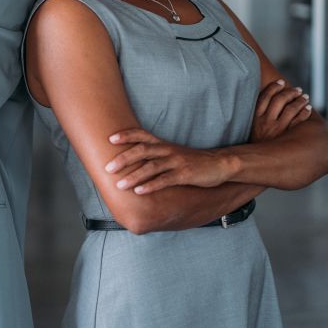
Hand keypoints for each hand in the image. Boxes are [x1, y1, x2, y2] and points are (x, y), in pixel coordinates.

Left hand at [105, 128, 232, 193]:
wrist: (220, 164)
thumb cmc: (192, 161)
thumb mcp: (173, 154)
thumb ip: (155, 155)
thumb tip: (133, 162)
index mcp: (163, 145)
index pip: (142, 135)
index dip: (126, 135)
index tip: (110, 138)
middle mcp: (168, 151)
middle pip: (142, 150)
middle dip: (124, 158)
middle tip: (108, 167)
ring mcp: (176, 162)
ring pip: (151, 167)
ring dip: (134, 176)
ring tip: (119, 185)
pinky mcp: (185, 175)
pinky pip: (165, 180)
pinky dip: (151, 186)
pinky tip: (140, 192)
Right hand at [250, 80, 312, 141]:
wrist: (257, 164)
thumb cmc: (256, 145)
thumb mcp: (252, 129)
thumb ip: (258, 116)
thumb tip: (268, 101)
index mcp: (256, 117)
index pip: (265, 96)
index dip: (273, 87)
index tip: (281, 82)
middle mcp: (266, 121)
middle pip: (279, 99)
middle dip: (290, 92)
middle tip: (298, 90)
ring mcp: (277, 129)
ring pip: (290, 108)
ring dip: (299, 100)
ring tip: (305, 97)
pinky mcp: (286, 137)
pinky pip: (298, 120)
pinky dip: (304, 112)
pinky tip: (308, 109)